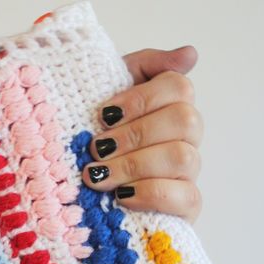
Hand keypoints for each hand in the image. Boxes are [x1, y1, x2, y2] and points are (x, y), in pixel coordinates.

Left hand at [82, 46, 202, 222]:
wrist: (73, 199)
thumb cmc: (92, 144)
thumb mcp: (104, 97)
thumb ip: (143, 69)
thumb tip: (190, 54)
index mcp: (167, 108)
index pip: (178, 86)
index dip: (141, 98)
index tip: (103, 115)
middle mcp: (185, 139)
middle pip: (185, 119)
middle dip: (134, 134)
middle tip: (96, 149)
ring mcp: (188, 175)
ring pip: (184, 157)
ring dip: (135, 164)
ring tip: (97, 175)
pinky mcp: (186, 209)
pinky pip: (187, 197)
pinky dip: (151, 193)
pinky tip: (122, 195)